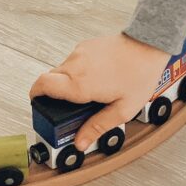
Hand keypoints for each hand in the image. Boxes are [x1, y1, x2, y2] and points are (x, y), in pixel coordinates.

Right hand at [29, 34, 171, 150]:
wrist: (150, 43)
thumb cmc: (140, 73)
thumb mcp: (123, 109)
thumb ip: (98, 126)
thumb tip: (80, 142)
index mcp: (80, 84)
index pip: (40, 87)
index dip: (35, 98)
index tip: (40, 107)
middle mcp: (75, 65)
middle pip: (48, 81)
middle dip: (54, 95)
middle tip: (69, 107)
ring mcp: (80, 52)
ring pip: (62, 71)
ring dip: (69, 83)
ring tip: (91, 92)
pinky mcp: (86, 45)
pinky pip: (73, 62)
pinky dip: (78, 71)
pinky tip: (98, 78)